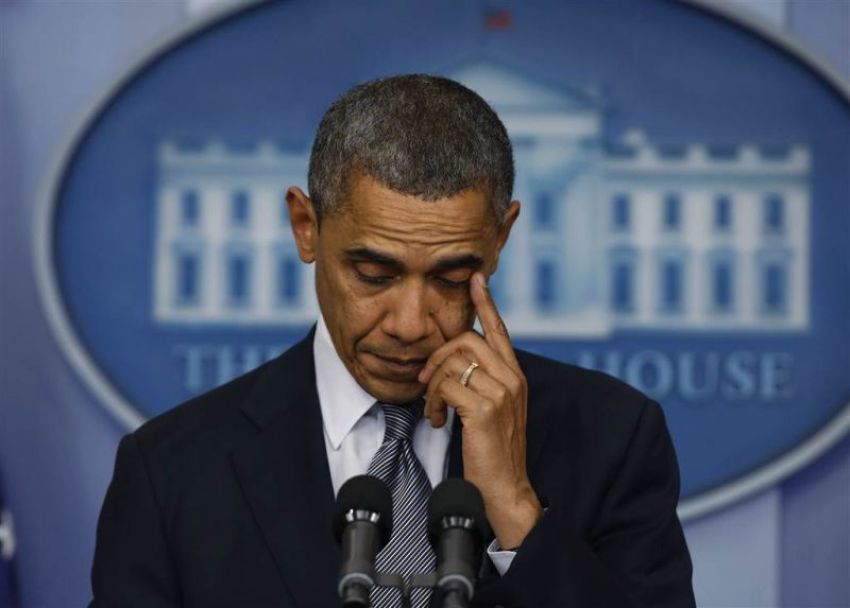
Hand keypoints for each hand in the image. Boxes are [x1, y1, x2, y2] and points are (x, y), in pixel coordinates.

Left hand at [418, 272, 542, 549]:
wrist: (505, 487)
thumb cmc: (493, 450)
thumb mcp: (493, 409)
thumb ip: (482, 382)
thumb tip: (454, 362)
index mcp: (514, 375)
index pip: (499, 330)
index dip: (486, 303)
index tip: (476, 278)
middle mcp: (511, 378)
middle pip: (465, 339)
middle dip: (437, 356)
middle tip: (426, 382)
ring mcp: (501, 392)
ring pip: (452, 362)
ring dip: (433, 385)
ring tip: (434, 409)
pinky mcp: (485, 409)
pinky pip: (446, 386)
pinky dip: (434, 402)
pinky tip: (438, 420)